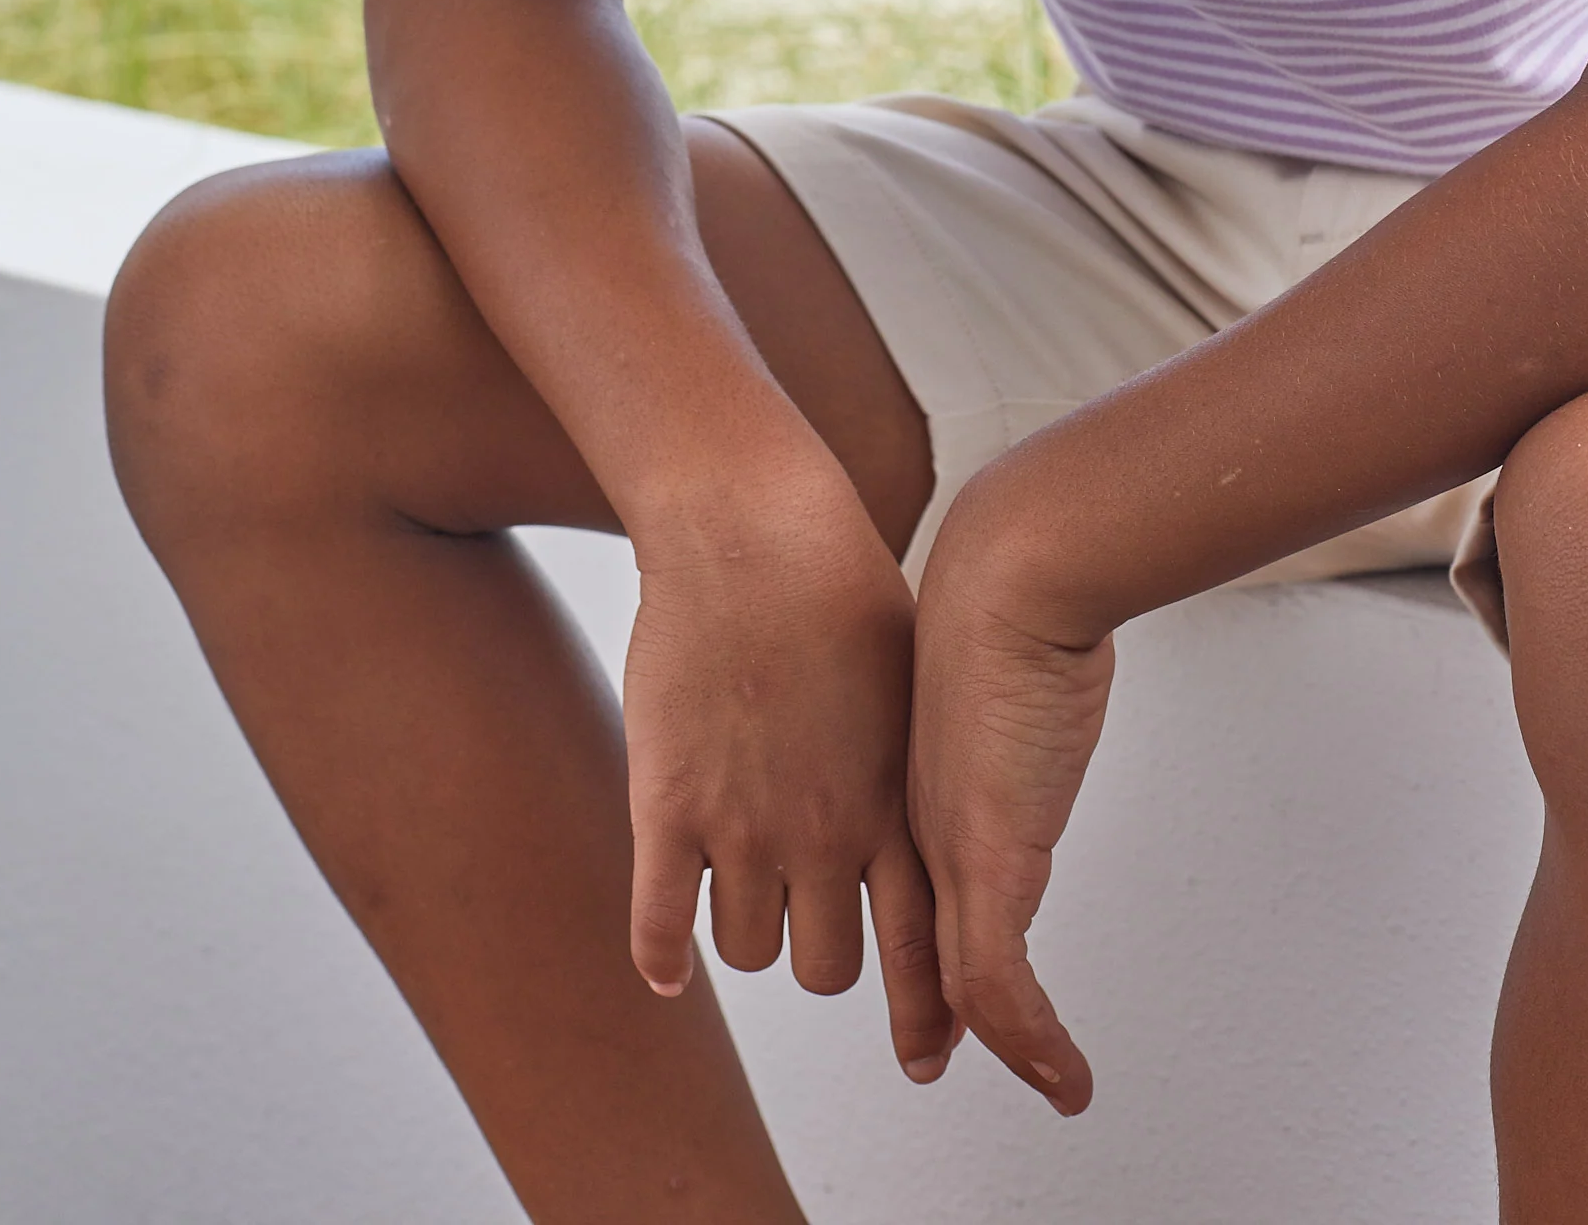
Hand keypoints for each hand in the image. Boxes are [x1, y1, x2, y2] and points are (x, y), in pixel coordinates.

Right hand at [622, 447, 955, 1085]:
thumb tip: (926, 805)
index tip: (926, 1055)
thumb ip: (911, 763)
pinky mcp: (669, 806)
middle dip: (817, 945)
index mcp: (896, 804)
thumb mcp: (909, 683)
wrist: (753, 532)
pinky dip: (662, 955)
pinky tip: (664, 967)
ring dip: (745, 927)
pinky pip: (661, 924)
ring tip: (740, 884)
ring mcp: (742, 826)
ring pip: (746, 949)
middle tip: (805, 910)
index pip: (925, 948)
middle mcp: (823, 833)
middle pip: (824, 967)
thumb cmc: (840, 586)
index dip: (924, 1014)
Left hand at [909, 499, 1116, 1116]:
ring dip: (1006, 1042)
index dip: (921, 935)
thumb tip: (1046, 655)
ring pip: (960, 979)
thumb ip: (1010, 672)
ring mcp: (948, 845)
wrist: (1012, 568)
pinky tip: (1065, 1076)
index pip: (916, 879)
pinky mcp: (987, 859)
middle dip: (935, 1009)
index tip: (931, 977)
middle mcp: (923, 819)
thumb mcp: (1005, 643)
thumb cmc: (1014, 581)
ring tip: (1051, 1082)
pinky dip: (1032, 1040)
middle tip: (933, 1056)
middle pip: (923, 940)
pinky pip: (998, 984)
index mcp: (921, 773)